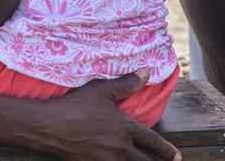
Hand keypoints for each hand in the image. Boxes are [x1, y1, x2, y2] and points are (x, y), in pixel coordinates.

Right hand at [42, 71, 179, 160]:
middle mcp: (118, 148)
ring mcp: (105, 160)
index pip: (152, 141)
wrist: (48, 127)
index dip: (166, 150)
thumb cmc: (75, 106)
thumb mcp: (101, 90)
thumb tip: (146, 72)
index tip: (176, 156)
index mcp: (124, 128)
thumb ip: (126, 84)